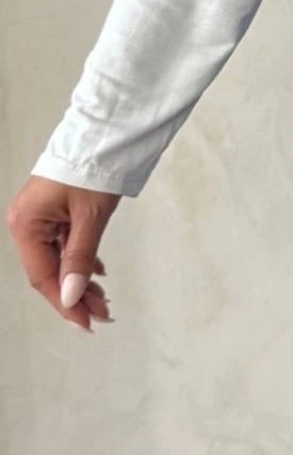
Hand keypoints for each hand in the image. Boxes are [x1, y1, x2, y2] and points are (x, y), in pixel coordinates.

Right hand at [6, 177, 119, 330]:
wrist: (105, 133)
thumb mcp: (90, 217)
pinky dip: (81, 260)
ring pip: (58, 259)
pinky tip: (96, 273)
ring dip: (80, 280)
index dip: (65, 302)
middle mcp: (28, 222)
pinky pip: (64, 244)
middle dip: (75, 294)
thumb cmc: (93, 165)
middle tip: (102, 314)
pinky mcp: (56, 210)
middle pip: (49, 271)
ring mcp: (41, 216)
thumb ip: (80, 258)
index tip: (86, 322)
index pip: (43, 277)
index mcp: (26, 224)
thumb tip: (73, 296)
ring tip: (103, 299)